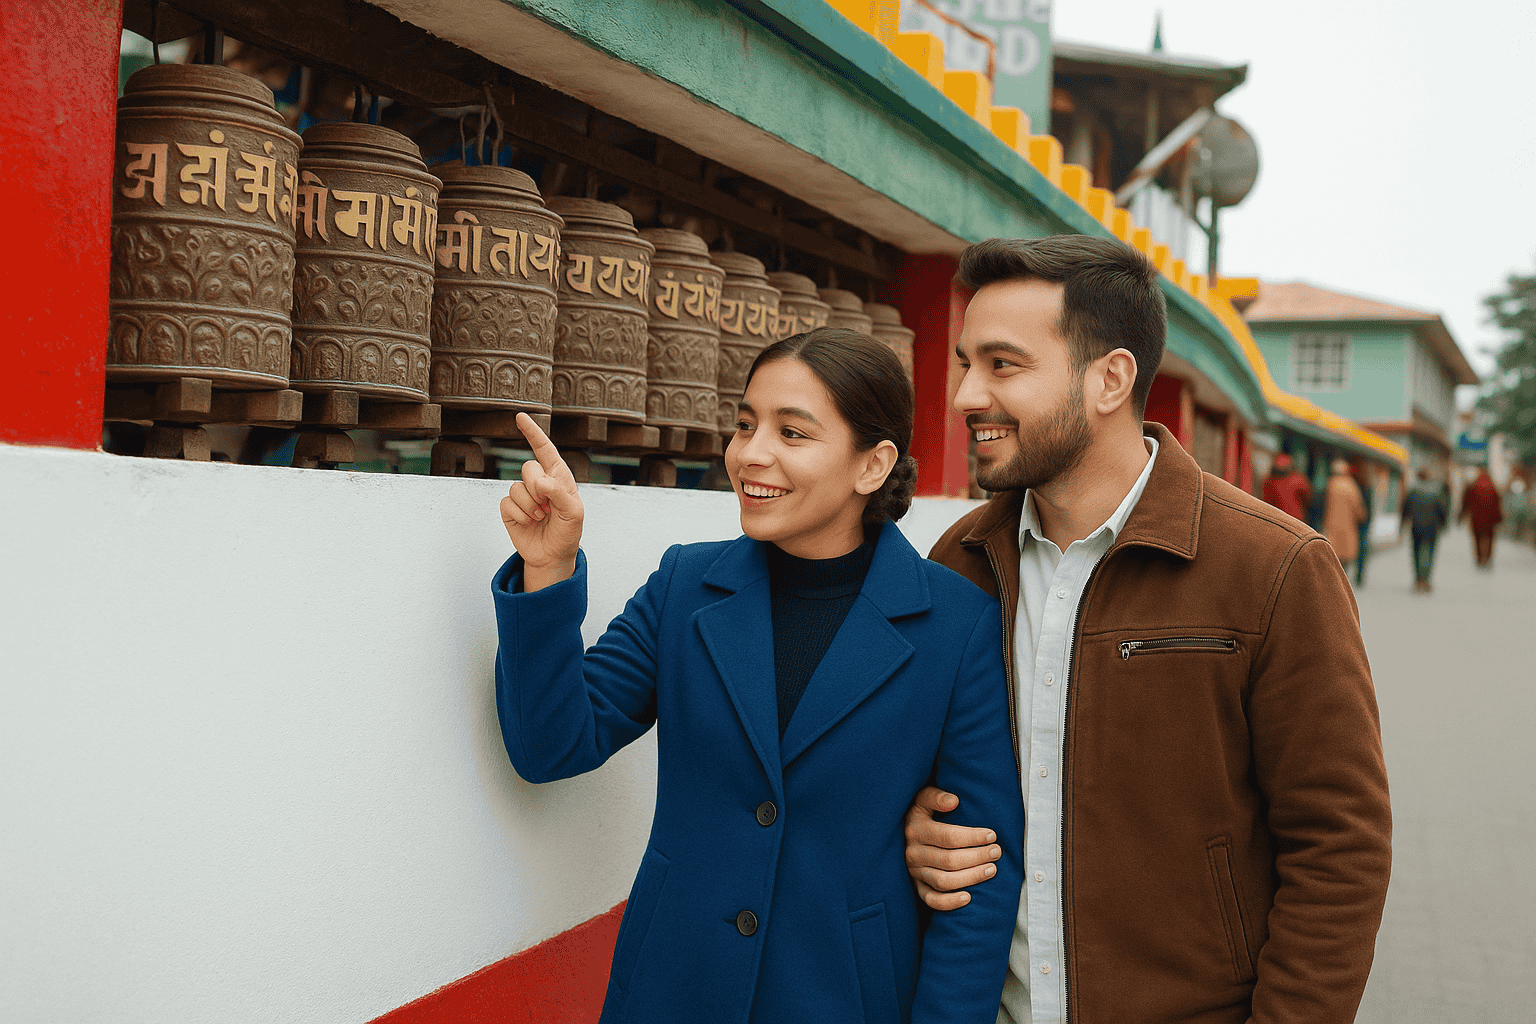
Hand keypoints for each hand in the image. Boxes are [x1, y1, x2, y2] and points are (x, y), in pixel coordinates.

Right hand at [500, 413, 583, 590]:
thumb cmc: (568, 531)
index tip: (521, 418)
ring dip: (531, 506)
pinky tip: (529, 522)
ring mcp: (523, 494)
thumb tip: (539, 481)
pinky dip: (520, 515)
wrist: (553, 555)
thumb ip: (559, 493)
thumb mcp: (574, 512)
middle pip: (528, 468)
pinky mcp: (510, 508)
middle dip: (538, 488)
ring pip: (516, 487)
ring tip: (542, 517)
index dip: (532, 433)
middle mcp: (539, 481)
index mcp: (558, 476)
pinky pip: (507, 503)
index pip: (544, 449)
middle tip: (548, 507)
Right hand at [903, 786, 1002, 910]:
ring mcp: (914, 872)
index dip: (972, 837)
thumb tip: (954, 800)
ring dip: (971, 877)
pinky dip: (950, 902)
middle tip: (996, 852)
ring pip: (944, 881)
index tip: (992, 835)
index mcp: (916, 830)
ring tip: (991, 870)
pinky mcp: (917, 887)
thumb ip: (936, 796)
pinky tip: (969, 897)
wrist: (898, 832)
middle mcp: (913, 853)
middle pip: (949, 860)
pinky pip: (932, 900)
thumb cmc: (920, 813)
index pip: (948, 837)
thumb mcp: (922, 798)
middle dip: (977, 856)